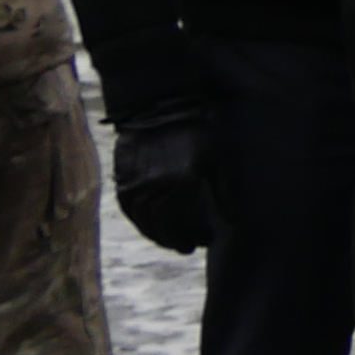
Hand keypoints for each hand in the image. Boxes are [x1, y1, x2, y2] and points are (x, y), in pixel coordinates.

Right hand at [110, 119, 214, 256]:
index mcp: (185, 184)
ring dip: (160, 238)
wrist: (159, 106)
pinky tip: (150, 228)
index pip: (193, 223)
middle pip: (168, 229)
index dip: (201, 236)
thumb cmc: (197, 130)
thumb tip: (232, 219)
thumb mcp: (219, 157)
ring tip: (171, 243)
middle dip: (180, 241)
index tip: (207, 240)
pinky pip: (130, 212)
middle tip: (188, 247)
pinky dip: (141, 225)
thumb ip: (225, 191)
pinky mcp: (122, 181)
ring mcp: (137, 186)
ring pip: (147, 224)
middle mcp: (158, 190)